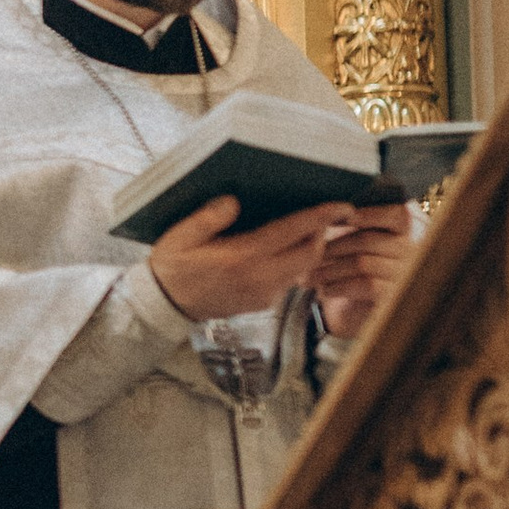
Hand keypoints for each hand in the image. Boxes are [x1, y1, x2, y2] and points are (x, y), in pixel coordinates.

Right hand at [148, 195, 345, 321]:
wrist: (167, 306)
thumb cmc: (173, 267)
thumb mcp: (180, 236)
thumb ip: (208, 217)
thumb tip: (233, 201)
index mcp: (241, 257)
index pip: (292, 233)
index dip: (320, 217)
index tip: (341, 204)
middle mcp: (259, 278)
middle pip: (310, 254)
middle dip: (323, 232)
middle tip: (326, 213)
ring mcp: (263, 294)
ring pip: (303, 269)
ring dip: (311, 248)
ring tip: (308, 228)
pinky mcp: (262, 303)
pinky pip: (289, 280)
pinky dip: (295, 262)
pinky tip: (284, 249)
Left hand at [314, 201, 415, 340]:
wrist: (356, 309)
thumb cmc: (352, 266)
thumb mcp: (352, 241)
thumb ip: (348, 224)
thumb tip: (328, 214)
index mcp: (406, 230)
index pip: (396, 215)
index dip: (370, 215)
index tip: (343, 219)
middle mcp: (412, 251)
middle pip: (367, 240)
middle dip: (332, 247)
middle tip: (309, 255)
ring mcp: (406, 274)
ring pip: (362, 263)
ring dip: (329, 270)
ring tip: (309, 277)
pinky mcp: (396, 296)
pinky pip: (366, 286)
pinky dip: (339, 287)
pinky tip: (324, 290)